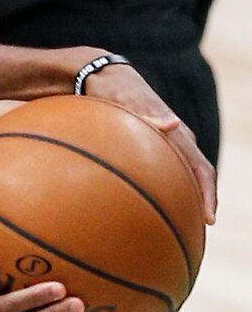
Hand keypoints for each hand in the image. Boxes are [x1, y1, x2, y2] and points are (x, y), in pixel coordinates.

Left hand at [82, 61, 215, 222]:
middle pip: (196, 179)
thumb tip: (172, 125)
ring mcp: (163, 145)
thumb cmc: (113, 90)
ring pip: (180, 179)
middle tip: (194, 233)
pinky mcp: (149, 148)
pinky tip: (147, 211)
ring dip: (181, 202)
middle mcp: (175, 141)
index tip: (209, 220)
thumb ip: (149, 113)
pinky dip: (161, 193)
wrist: (101, 78)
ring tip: (176, 228)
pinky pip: (160, 175)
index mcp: (177, 134)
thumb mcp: (127, 100)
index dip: (208, 195)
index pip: (202, 169)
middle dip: (199, 205)